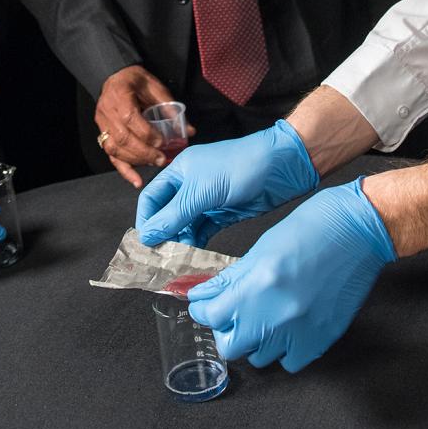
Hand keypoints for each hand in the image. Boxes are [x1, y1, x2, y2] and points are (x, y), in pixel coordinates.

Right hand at [95, 65, 192, 187]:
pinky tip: (136, 180)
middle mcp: (107, 111)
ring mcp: (102, 124)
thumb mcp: (155, 87)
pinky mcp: (103, 134)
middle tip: (162, 158)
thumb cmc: (135, 81)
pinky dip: (124, 170)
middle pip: (123, 137)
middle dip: (144, 151)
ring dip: (136, 160)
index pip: (130, 118)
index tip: (162, 142)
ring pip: (115, 148)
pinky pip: (111, 155)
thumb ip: (170, 108)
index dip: (146, 133)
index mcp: (120, 95)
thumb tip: (189, 131)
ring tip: (155, 163)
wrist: (115, 76)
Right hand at [135, 119, 318, 247]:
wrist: (282, 167)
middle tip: (160, 258)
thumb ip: (174, 215)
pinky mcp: (223, 213)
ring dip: (180, 242)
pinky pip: (203, 231)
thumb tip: (148, 235)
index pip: (152, 198)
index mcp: (180, 171)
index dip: (146, 220)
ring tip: (177, 261)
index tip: (145, 243)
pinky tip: (194, 256)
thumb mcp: (202, 191)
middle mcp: (191, 185)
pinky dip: (197, 243)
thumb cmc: (241, 166)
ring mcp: (207, 200)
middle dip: (163, 235)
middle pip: (167, 214)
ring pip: (185, 225)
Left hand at [187, 178, 395, 371]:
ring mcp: (299, 331)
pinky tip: (289, 329)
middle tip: (234, 314)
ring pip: (259, 357)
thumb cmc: (311, 229)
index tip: (207, 305)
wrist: (357, 230)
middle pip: (230, 346)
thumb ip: (231, 279)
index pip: (210, 316)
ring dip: (256, 340)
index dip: (204, 309)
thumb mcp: (261, 248)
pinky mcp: (321, 339)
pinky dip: (285, 350)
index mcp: (255, 285)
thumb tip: (204, 295)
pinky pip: (290, 362)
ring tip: (266, 318)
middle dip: (227, 330)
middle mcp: (275, 314)